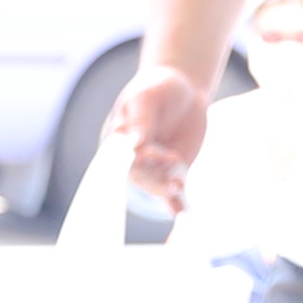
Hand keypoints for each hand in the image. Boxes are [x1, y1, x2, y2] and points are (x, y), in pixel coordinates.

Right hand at [113, 60, 213, 211]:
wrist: (185, 89)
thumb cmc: (157, 88)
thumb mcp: (146, 97)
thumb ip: (140, 119)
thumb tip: (133, 144)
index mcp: (118, 139)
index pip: (116, 159)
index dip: (130, 162)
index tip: (145, 155)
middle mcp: (133, 156)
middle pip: (138, 175)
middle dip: (153, 172)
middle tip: (169, 156)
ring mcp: (155, 165)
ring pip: (156, 185)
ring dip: (166, 186)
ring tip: (178, 177)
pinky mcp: (176, 170)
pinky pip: (173, 191)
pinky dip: (176, 204)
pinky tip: (181, 213)